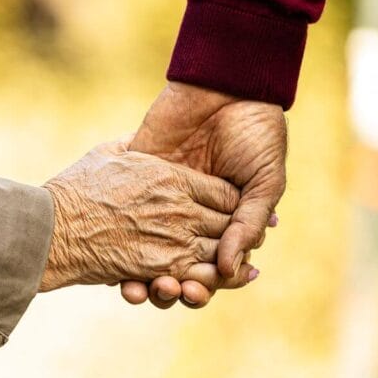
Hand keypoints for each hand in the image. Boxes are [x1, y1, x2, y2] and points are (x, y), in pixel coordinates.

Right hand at [39, 138, 254, 291]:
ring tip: (226, 267)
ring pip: (220, 253)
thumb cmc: (74, 190)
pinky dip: (205, 283)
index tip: (229, 209)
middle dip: (236, 233)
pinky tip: (208, 284)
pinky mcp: (159, 269)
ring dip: (224, 261)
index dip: (232, 203)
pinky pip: (195, 278)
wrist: (52, 229)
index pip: (225, 193)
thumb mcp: (108, 153)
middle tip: (236, 241)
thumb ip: (133, 144)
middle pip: (230, 223)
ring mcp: (173, 241)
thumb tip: (140, 136)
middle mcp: (180, 209)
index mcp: (172, 178)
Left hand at [123, 82, 285, 307]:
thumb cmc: (255, 133)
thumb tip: (230, 268)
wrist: (226, 86)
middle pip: (176, 268)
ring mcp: (160, 205)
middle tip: (170, 290)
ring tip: (141, 288)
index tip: (196, 291)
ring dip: (143, 277)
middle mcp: (189, 220)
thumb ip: (247, 224)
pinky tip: (115, 268)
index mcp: (222, 223)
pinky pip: (123, 226)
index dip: (204, 286)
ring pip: (145, 256)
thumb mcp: (263, 180)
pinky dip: (116, 251)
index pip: (209, 269)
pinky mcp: (137, 186)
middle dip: (173, 286)